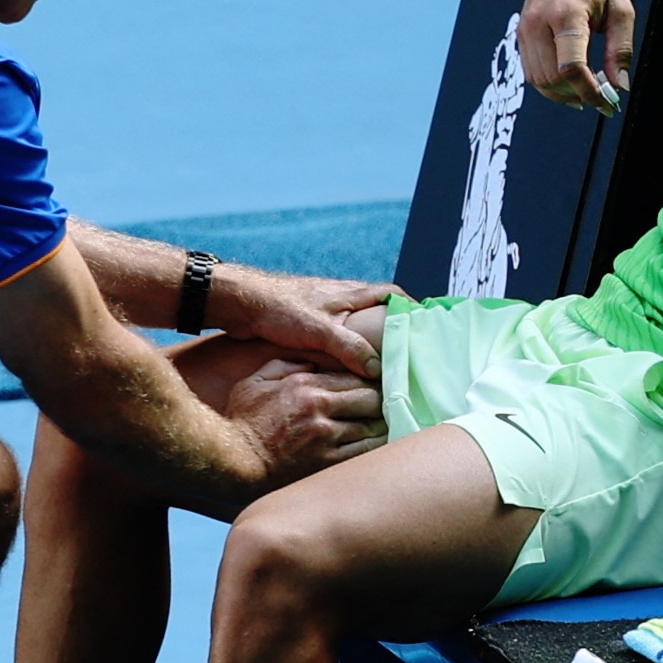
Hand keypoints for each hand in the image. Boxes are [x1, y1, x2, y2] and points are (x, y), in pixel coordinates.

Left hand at [211, 269, 392, 377]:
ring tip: (376, 366)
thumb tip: (377, 369)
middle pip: (374, 309)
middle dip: (389, 328)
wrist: (238, 304)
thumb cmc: (278, 308)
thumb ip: (350, 348)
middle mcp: (337, 298)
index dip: (409, 307)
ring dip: (364, 341)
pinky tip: (341, 367)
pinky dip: (342, 348)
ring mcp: (321, 310)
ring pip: (353, 324)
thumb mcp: (320, 330)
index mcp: (348, 293)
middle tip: (403, 354)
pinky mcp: (303, 322)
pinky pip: (333, 335)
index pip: (390, 293)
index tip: (424, 327)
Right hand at [223, 356, 385, 487]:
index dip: (368, 382)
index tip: (370, 388)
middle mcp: (319, 409)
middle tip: (378, 408)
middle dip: (377, 403)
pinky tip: (372, 445)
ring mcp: (325, 437)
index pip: (355, 377)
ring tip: (378, 426)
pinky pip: (364, 451)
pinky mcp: (327, 462)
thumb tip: (310, 362)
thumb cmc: (243, 422)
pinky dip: (373, 447)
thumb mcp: (254, 382)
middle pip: (371, 400)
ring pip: (372, 426)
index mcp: (305, 386)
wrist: (237, 462)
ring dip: (378, 426)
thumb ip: (283, 365)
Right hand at [519, 0, 632, 110]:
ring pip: (537, 80)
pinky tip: (569, 83)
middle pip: (552, 78)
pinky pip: (531, 70)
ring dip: (562, 94)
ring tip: (585, 92)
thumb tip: (619, 86)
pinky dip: (549, 83)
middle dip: (577, 95)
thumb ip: (620, 50)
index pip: (571, 68)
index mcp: (565, 13)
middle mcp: (538, 22)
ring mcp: (525, 28)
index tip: (606, 103)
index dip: (589, 92)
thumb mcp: (621, 11)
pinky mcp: (521, 33)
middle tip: (600, 97)